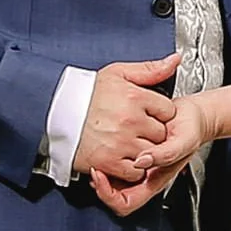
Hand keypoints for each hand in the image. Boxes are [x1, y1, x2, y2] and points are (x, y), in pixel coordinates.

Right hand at [73, 54, 180, 183]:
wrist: (54, 113)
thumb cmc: (85, 93)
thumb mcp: (118, 73)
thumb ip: (150, 69)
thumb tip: (175, 60)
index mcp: (134, 97)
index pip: (168, 110)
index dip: (159, 113)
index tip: (147, 113)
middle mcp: (130, 120)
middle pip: (161, 133)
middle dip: (152, 132)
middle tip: (137, 128)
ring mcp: (120, 142)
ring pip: (151, 153)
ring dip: (144, 150)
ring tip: (129, 141)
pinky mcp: (109, 161)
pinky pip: (135, 171)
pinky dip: (132, 167)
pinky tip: (123, 155)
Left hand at [90, 91, 214, 214]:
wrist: (193, 115)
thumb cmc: (191, 130)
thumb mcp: (184, 141)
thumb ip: (165, 154)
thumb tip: (141, 162)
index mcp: (154, 182)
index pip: (124, 203)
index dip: (108, 195)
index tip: (100, 177)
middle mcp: (142, 177)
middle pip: (112, 194)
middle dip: (99, 183)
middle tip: (94, 165)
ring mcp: (136, 166)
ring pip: (110, 178)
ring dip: (101, 169)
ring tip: (97, 153)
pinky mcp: (131, 151)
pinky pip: (113, 160)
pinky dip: (106, 154)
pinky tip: (105, 141)